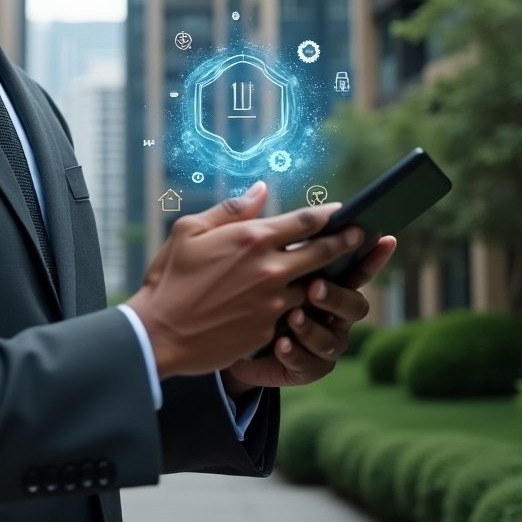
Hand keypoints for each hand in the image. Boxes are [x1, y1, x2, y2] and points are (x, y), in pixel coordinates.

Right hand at [125, 183, 363, 378]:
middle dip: (345, 241)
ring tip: (340, 269)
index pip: (303, 221)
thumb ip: (231, 210)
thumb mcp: (189, 230)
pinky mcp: (270, 329)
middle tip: (360, 234)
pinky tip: (308, 302)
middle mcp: (269, 269)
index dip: (327, 215)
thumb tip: (261, 189)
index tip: (343, 211)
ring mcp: (273, 302)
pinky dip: (304, 305)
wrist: (161, 332)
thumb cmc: (169, 277)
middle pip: (322, 252)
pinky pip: (296, 313)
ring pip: (315, 286)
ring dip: (328, 277)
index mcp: (251, 239)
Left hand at [221, 233, 396, 390]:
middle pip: (352, 303)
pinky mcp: (303, 366)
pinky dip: (297, 352)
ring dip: (315, 327)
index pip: (352, 265)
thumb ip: (253, 225)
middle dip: (337, 294)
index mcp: (322, 279)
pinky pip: (309, 363)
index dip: (371, 254)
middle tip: (314, 286)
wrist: (221, 337)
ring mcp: (320, 341)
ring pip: (333, 337)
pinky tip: (281, 344)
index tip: (382, 238)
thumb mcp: (239, 252)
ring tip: (292, 317)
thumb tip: (262, 187)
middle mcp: (329, 311)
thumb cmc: (234, 288)